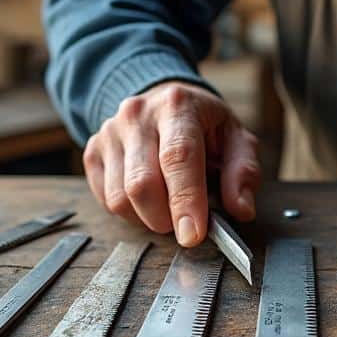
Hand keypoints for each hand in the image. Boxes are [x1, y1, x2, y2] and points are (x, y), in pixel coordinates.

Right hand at [83, 81, 261, 245]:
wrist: (163, 102)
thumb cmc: (204, 126)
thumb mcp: (236, 140)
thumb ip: (243, 173)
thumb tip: (240, 209)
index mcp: (178, 105)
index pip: (178, 157)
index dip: (185, 200)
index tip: (193, 235)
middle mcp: (137, 114)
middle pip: (142, 183)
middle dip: (165, 219)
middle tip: (185, 225)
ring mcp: (110, 132)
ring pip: (119, 198)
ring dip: (147, 219)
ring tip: (168, 207)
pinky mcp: (93, 151)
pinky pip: (105, 199)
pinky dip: (129, 213)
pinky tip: (148, 200)